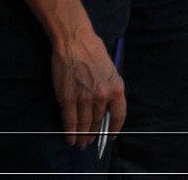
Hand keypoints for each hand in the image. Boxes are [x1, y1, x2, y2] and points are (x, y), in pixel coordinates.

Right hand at [52, 30, 124, 148]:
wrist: (75, 43)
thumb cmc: (94, 52)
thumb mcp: (111, 71)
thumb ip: (109, 88)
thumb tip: (106, 106)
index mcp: (117, 88)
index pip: (119, 115)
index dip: (115, 129)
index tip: (110, 137)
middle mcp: (103, 96)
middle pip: (99, 122)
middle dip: (94, 135)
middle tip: (89, 143)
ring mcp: (85, 99)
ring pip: (84, 124)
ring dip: (82, 136)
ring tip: (80, 144)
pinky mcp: (68, 99)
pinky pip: (70, 121)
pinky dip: (70, 132)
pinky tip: (70, 139)